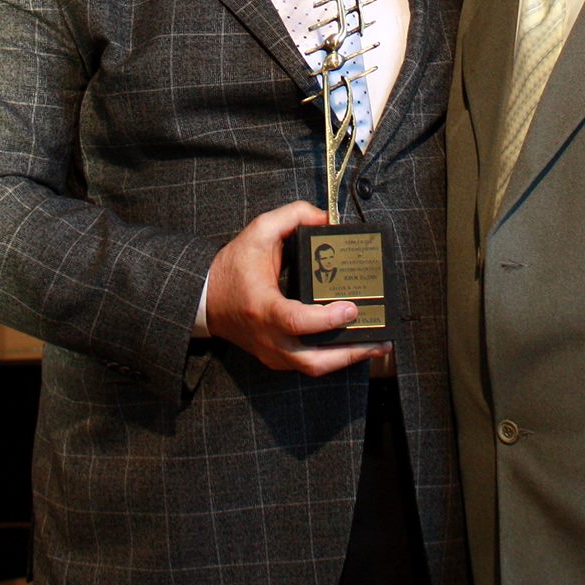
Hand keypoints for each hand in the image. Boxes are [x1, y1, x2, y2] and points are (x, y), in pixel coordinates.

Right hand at [205, 201, 390, 376]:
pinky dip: (333, 358)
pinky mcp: (277, 359)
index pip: (296, 322)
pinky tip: (354, 345)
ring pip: (314, 368)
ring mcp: (273, 353)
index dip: (326, 319)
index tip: (350, 308)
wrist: (204, 300)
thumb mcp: (258, 231)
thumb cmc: (232, 268)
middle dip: (351, 353)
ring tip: (377, 345)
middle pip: (313, 360)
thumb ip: (293, 216)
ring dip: (348, 359)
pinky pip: (309, 365)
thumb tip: (327, 219)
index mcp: (263, 307)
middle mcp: (269, 337)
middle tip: (380, 339)